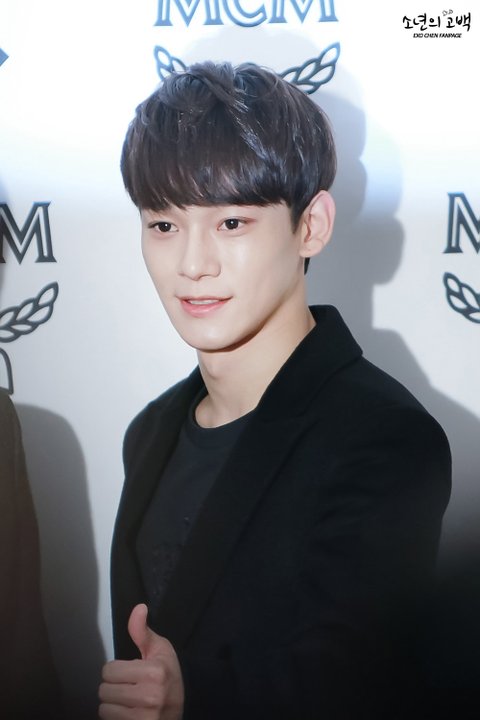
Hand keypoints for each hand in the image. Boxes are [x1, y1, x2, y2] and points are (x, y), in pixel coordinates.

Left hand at [99, 604, 183, 719]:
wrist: (183, 707)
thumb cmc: (169, 676)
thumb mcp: (160, 650)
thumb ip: (142, 632)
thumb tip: (139, 608)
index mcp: (154, 672)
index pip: (109, 671)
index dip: (117, 670)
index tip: (130, 672)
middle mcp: (150, 696)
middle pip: (104, 690)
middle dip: (114, 687)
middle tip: (128, 687)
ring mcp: (144, 717)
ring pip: (104, 708)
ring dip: (113, 704)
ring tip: (129, 701)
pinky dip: (116, 717)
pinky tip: (129, 712)